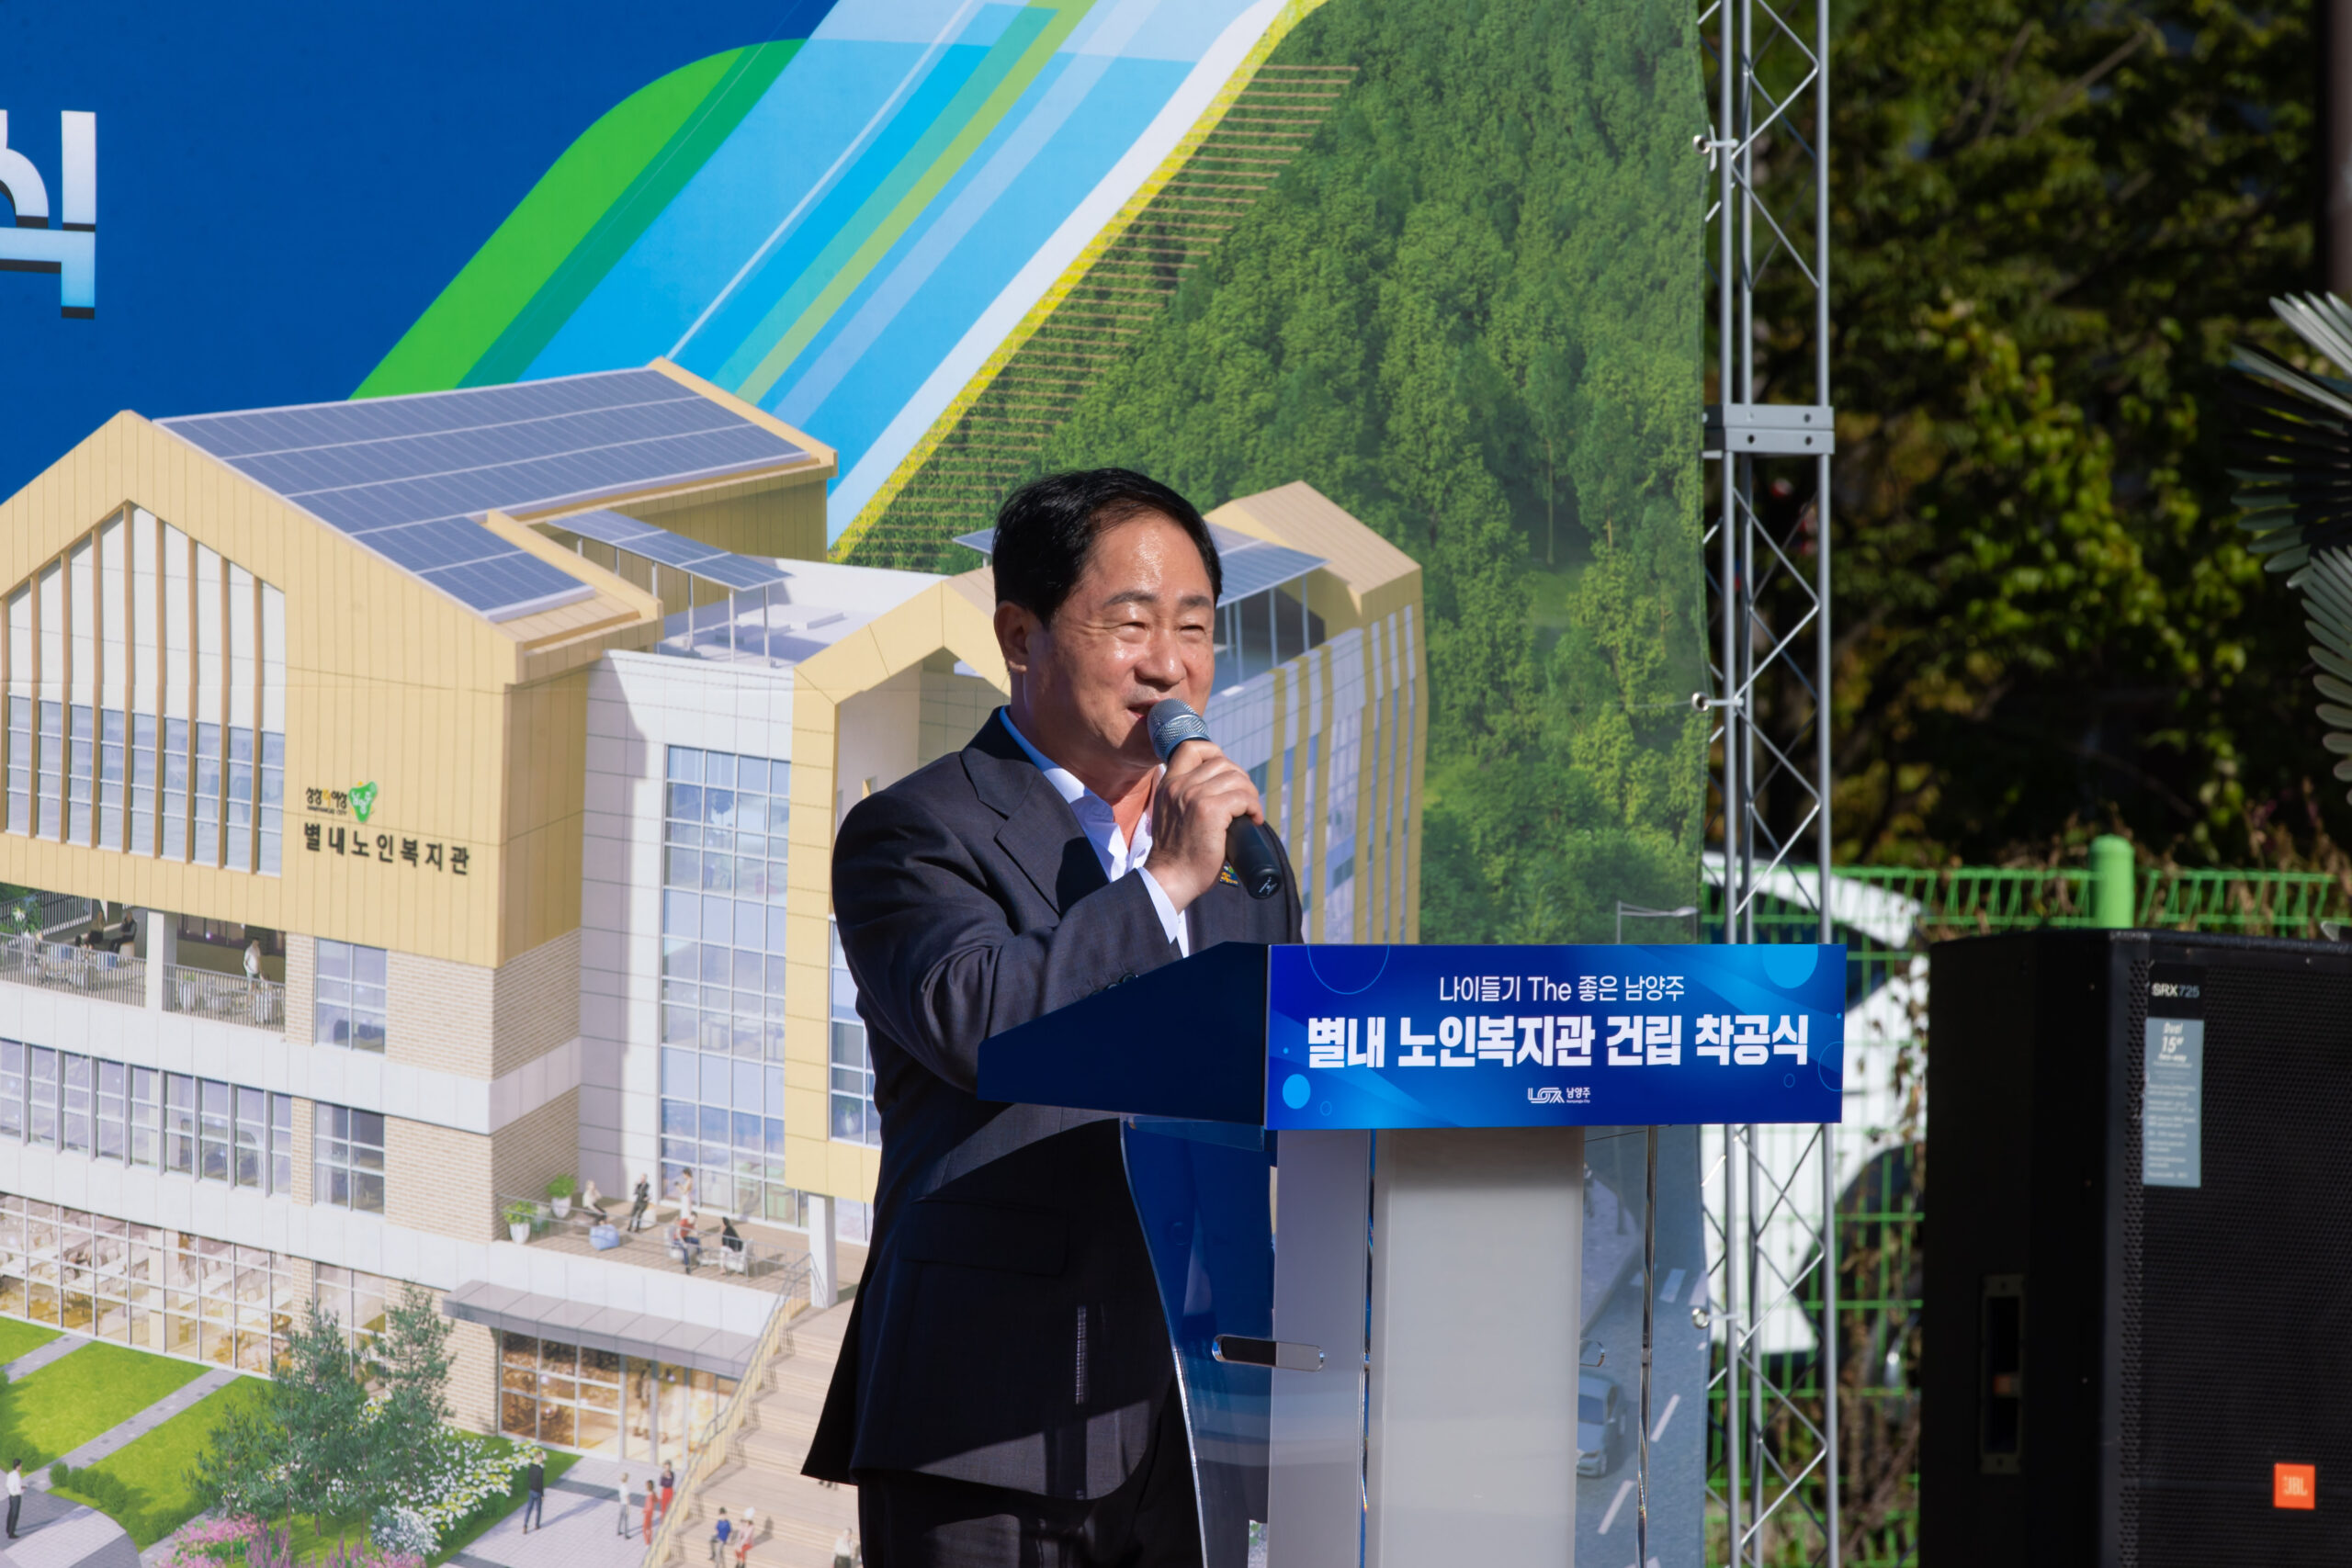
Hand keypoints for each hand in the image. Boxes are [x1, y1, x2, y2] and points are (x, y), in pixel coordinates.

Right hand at [1146, 739, 1262, 909]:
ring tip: (1250, 813)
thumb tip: (1220, 792)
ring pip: (1236, 778)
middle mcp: (1180, 786)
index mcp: (1168, 785)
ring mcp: (1195, 796)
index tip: (1226, 776)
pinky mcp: (1210, 811)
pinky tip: (1254, 820)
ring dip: (1250, 794)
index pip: (1191, 747)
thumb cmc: (1177, 855)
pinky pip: (1243, 797)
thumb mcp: (1172, 815)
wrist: (1170, 879)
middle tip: (1244, 801)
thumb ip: (1185, 799)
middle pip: (1222, 762)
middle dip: (1240, 779)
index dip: (1215, 754)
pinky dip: (1254, 807)